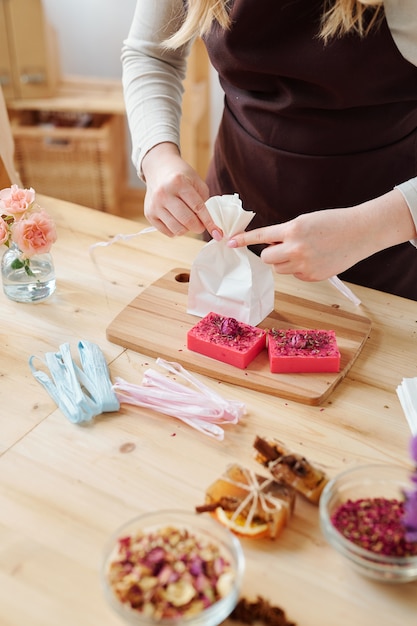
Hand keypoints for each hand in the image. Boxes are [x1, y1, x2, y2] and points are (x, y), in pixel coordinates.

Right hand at [141, 143, 222, 238]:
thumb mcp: (196, 181)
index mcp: (178, 182)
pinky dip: (176, 230)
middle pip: (187, 221)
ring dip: (188, 229)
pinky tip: (177, 220)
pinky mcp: (149, 214)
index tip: (217, 233)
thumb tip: (208, 224)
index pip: (198, 207)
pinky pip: (168, 232)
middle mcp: (164, 194)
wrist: (158, 169)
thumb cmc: (181, 176)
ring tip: (189, 221)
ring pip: (177, 229)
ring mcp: (154, 205)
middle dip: (199, 227)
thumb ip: (203, 200)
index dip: (209, 222)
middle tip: (201, 225)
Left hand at [227, 191, 414, 280]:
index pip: (262, 236)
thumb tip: (270, 248)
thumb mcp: (305, 221)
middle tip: (281, 247)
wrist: (360, 232)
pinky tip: (315, 259)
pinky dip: (299, 269)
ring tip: (303, 251)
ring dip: (284, 262)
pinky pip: (295, 275)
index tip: (229, 243)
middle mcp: (296, 249)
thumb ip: (286, 234)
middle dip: (271, 254)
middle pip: (267, 259)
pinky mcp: (313, 277)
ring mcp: (305, 265)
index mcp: (293, 229)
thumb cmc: (332, 223)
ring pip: (280, 269)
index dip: (244, 240)